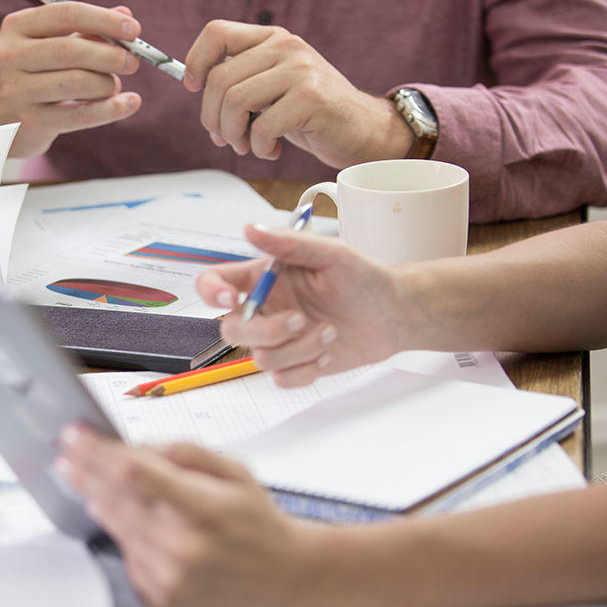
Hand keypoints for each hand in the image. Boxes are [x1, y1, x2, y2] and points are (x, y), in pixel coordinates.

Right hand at [0, 2, 142, 157]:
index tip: (133, 29)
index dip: (104, 19)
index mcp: (17, 27)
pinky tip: (129, 104)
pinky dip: (110, 110)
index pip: (67, 14)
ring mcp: (16, 91)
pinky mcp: (29, 122)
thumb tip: (124, 14)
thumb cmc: (28, 75)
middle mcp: (11, 56)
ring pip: (76, 83)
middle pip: (72, 50)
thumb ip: (84, 30)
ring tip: (115, 85)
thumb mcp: (47, 44)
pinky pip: (79, 115)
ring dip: (107, 84)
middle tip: (132, 61)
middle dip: (110, 55)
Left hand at [56, 425, 334, 606]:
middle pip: (113, 501)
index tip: (75, 437)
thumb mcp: (235, 472)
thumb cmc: (259, 524)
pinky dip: (126, 541)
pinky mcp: (162, 602)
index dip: (96, 452)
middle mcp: (182, 548)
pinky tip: (135, 528)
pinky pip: (129, 562)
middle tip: (68, 456)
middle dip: (85, 473)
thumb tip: (137, 447)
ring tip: (90, 486)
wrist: (288, 581)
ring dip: (99, 504)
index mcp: (200, 509)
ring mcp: (169, 579)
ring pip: (116, 531)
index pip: (132, 473)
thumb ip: (185, 452)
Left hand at [183, 21, 412, 167]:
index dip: (196, 61)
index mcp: (272, 39)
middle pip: (219, 79)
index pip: (217, 33)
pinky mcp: (311, 98)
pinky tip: (271, 150)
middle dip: (213, 118)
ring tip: (248, 145)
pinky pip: (262, 127)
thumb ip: (241, 80)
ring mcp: (300, 70)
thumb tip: (196, 86)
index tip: (192, 87)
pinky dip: (259, 148)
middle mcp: (286, 47)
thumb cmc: (311, 113)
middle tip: (225, 138)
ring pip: (236, 102)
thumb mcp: (272, 87)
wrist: (361, 129)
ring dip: (233, 135)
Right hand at [197, 224, 404, 386]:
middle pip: (232, 329)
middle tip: (299, 319)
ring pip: (261, 358)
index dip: (211, 291)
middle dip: (265, 330)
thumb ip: (289, 243)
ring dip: (300, 348)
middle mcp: (265, 310)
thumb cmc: (364, 279)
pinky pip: (282, 378)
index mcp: (263, 279)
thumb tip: (251, 228)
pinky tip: (327, 350)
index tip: (231, 297)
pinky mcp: (295, 365)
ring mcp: (279, 340)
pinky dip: (307, 368)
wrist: (395, 314)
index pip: (215, 283)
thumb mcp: (332, 254)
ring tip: (330, 332)